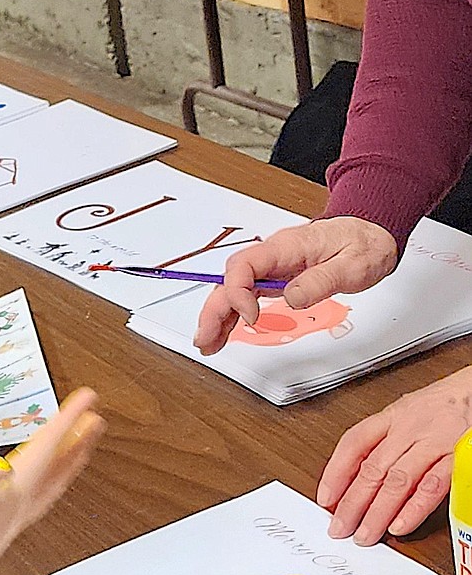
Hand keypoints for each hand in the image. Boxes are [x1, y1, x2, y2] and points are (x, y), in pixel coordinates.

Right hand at [0, 387, 103, 574]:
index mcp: (16, 489)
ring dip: (71, 460)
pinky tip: (41, 477)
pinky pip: (42, 493)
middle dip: (80, 439)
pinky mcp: (8, 522)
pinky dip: (52, 479)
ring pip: (55, 481)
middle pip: (61, 465)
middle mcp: (23, 501)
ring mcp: (18, 514)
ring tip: (82, 445)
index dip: (68, 419)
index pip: (48, 446)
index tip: (87, 399)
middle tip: (96, 419)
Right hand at [194, 217, 396, 354]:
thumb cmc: (361, 243)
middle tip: (205, 338)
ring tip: (208, 342)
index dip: (239, 292)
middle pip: (229, 280)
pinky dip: (231, 314)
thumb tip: (292, 298)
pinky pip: (245, 296)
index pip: (244, 265)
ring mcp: (270, 268)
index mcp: (285, 247)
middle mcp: (271, 256)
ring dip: (217, 316)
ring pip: (232, 290)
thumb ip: (321, 281)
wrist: (369, 232)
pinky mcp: (273, 279)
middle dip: (214, 310)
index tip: (251, 317)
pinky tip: (223, 332)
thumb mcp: (353, 264)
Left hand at [316, 367, 471, 544]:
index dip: (335, 472)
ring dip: (377, 511)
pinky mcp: (458, 457)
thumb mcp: (409, 412)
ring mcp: (434, 443)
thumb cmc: (446, 403)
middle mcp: (409, 429)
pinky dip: (414, 508)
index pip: (354, 444)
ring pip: (397, 481)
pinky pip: (432, 486)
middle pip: (372, 469)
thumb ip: (388, 438)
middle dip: (352, 502)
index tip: (325, 497)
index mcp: (393, 417)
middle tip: (339, 526)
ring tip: (364, 534)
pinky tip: (399, 525)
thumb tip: (360, 471)